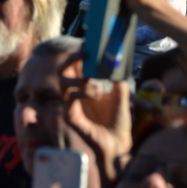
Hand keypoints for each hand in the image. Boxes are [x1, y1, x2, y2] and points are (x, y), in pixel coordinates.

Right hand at [58, 53, 132, 184]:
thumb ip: (118, 79)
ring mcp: (74, 105)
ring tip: (95, 79)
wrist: (118, 143)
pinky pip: (70, 99)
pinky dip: (82, 92)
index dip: (80, 54)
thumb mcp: (121, 95)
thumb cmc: (118, 120)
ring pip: (65, 83)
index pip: (78, 66)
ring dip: (81, 77)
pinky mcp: (72, 116)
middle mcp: (78, 94)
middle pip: (66, 71)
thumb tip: (118, 59)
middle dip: (73, 59)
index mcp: (88, 86)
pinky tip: (96, 93)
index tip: (88, 44)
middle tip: (85, 53)